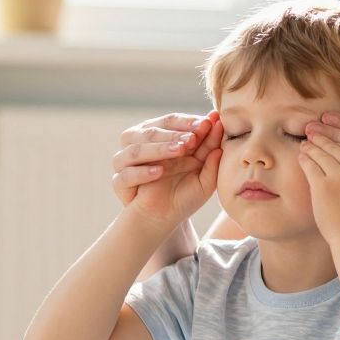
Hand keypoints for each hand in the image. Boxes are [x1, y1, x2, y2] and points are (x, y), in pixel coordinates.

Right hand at [120, 111, 221, 232]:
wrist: (167, 218)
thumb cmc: (185, 193)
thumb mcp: (204, 175)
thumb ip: (211, 153)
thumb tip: (218, 127)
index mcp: (160, 137)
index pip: (170, 121)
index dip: (187, 121)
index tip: (206, 123)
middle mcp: (140, 145)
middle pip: (151, 131)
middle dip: (173, 133)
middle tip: (193, 138)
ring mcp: (126, 163)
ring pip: (135, 149)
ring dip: (159, 148)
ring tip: (180, 150)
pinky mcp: (120, 184)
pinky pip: (125, 175)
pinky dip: (142, 172)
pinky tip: (159, 172)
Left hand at [297, 136, 339, 246]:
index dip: (337, 140)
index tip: (329, 136)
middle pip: (334, 146)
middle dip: (322, 138)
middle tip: (312, 131)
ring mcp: (338, 177)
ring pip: (321, 153)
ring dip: (311, 147)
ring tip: (304, 144)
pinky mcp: (323, 186)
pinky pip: (310, 165)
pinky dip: (304, 159)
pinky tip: (300, 157)